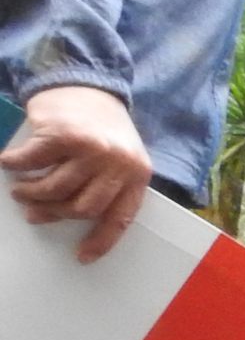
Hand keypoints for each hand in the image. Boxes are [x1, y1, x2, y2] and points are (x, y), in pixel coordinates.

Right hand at [2, 86, 154, 262]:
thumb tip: (71, 216)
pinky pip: (33, 161)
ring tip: (20, 191)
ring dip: (31, 193)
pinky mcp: (63, 135)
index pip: (120, 217)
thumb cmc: (100, 126)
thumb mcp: (119, 157)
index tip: (82, 257)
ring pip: (56, 189)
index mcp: (137, 174)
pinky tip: (7, 163)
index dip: (100, 241)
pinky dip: (15, 165)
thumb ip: (108, 184)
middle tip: (34, 213)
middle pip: (82, 208)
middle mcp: (119, 163)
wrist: (86, 82)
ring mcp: (92, 149)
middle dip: (54, 214)